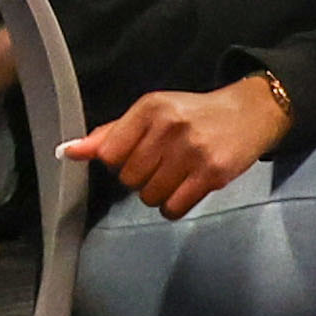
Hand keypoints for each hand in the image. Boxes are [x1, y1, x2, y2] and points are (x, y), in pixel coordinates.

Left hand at [67, 79, 290, 219]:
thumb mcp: (151, 113)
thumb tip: (68, 151)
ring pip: (149, 196)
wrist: (248, 114)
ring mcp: (192, 152)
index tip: (133, 155)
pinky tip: (182, 190)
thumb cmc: (191, 114)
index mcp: (150, 108)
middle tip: (159, 165)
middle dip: (139, 178)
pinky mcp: (212, 174)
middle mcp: (170, 127)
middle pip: (128, 178)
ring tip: (173, 175)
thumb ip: (110, 134)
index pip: (110, 153)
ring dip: (156, 193)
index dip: (118, 161)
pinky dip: (172, 207)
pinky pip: (173, 208)